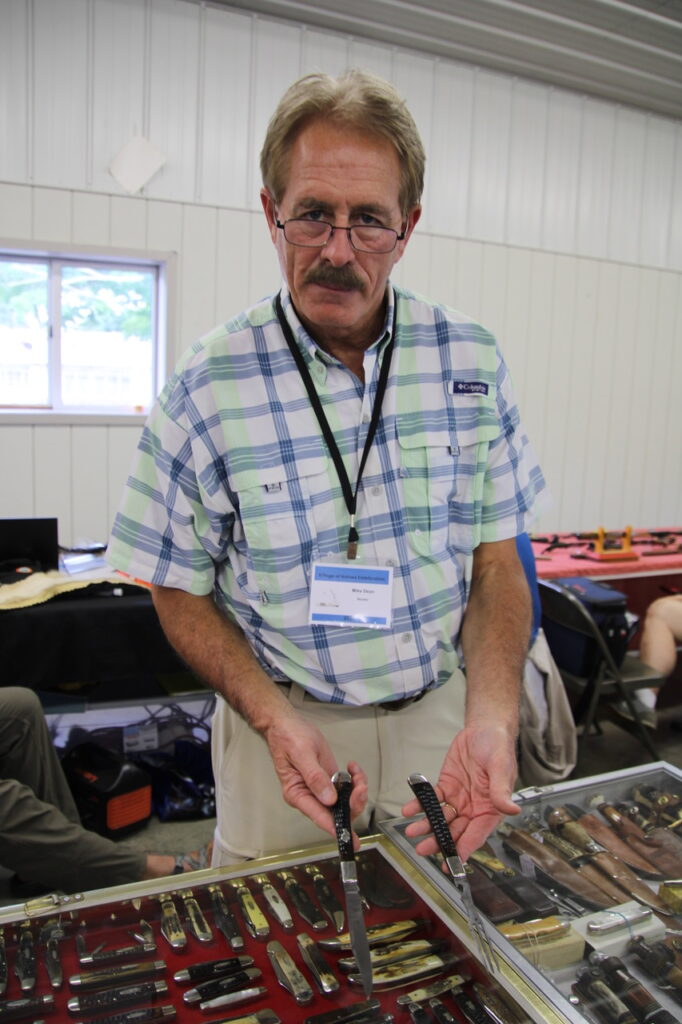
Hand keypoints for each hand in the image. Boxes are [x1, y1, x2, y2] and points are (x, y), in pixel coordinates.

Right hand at [265, 715, 367, 847]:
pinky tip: (352, 767)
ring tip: (357, 773)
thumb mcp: (301, 754)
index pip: (320, 817)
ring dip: (356, 790)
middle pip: (336, 812)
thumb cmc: (289, 737)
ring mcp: (320, 789)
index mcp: (298, 794)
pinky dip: (355, 780)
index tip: (351, 839)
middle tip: (361, 786)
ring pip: (344, 801)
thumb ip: (315, 777)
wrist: (287, 724)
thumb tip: (329, 799)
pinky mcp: (328, 780)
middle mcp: (310, 796)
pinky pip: (346, 788)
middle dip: (353, 802)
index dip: (336, 829)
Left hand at [401, 721, 518, 862]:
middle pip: (455, 830)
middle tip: (423, 848)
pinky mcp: (446, 787)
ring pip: (441, 818)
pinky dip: (420, 805)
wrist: (484, 729)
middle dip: (439, 841)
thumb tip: (512, 810)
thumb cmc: (498, 747)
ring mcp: (459, 799)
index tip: (451, 863)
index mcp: (490, 809)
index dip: (463, 850)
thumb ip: (501, 791)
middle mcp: (474, 808)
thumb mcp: (501, 767)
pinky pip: (432, 799)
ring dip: (427, 825)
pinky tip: (409, 809)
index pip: (476, 834)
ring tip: (412, 830)